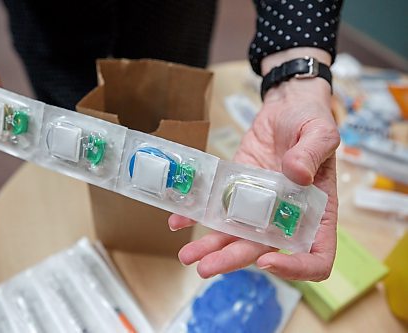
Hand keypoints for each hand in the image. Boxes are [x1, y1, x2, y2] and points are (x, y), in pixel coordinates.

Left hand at [169, 62, 339, 280]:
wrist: (285, 107)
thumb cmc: (311, 121)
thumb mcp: (321, 132)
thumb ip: (312, 153)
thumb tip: (296, 174)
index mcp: (317, 211)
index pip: (316, 255)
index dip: (295, 268)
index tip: (268, 260)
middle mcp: (286, 216)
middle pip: (262, 249)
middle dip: (233, 259)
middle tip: (206, 268)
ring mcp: (259, 205)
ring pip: (235, 234)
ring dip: (210, 247)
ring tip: (187, 255)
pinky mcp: (237, 190)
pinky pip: (218, 208)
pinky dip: (197, 215)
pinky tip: (178, 220)